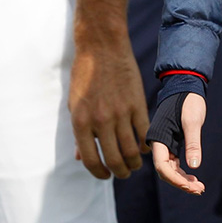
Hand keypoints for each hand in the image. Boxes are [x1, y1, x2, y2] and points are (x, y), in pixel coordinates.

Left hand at [69, 33, 148, 180]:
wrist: (101, 47)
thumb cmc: (84, 75)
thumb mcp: (75, 104)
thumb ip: (79, 133)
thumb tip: (80, 157)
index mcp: (81, 122)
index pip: (91, 160)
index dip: (100, 173)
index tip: (105, 175)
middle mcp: (100, 121)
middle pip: (115, 159)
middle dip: (121, 172)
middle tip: (124, 172)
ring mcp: (120, 113)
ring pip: (132, 150)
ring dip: (134, 162)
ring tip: (135, 163)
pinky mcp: (137, 104)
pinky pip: (145, 133)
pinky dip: (146, 145)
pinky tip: (145, 146)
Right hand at [152, 92, 206, 195]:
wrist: (186, 86)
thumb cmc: (188, 100)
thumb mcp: (192, 120)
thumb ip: (192, 143)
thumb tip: (194, 167)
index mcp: (159, 137)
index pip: (162, 166)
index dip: (175, 179)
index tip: (190, 186)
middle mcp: (159, 143)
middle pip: (165, 172)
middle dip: (181, 183)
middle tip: (199, 190)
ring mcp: (165, 145)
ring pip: (170, 170)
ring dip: (183, 180)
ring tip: (199, 187)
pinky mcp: (172, 144)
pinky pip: (175, 165)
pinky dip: (184, 173)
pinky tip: (195, 179)